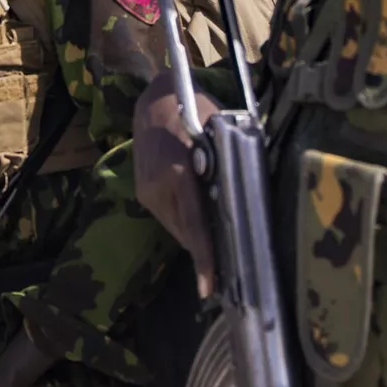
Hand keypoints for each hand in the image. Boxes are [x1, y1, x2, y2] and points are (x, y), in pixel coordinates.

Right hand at [133, 74, 219, 298]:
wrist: (153, 99)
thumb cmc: (193, 109)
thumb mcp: (218, 133)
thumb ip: (227, 166)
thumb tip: (245, 198)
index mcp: (178, 174)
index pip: (194, 225)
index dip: (204, 258)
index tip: (209, 287)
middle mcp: (158, 188)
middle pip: (185, 233)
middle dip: (205, 251)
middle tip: (230, 268)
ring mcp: (146, 191)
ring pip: (176, 227)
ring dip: (195, 235)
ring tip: (217, 244)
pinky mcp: (142, 191)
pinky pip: (168, 216)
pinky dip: (185, 221)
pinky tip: (200, 219)